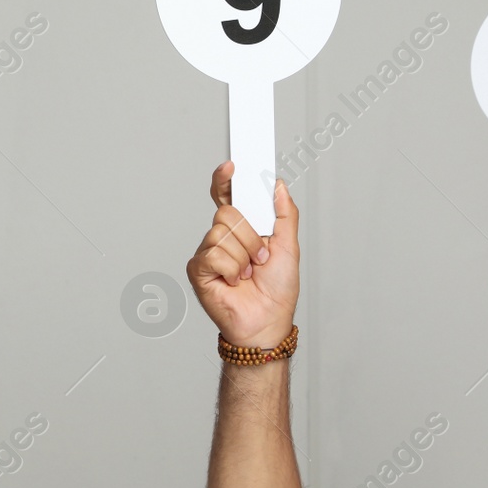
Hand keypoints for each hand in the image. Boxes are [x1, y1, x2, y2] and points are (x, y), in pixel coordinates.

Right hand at [186, 162, 299, 349]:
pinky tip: (234, 281)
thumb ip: (284, 213)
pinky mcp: (198, 269)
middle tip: (260, 257)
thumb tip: (278, 185)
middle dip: (251, 236)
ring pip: (222, 234)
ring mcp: (208, 252)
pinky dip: (232, 269)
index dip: (225, 179)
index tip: (232, 166)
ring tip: (248, 273)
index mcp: (242, 228)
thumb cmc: (277, 290)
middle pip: (227, 213)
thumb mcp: (289, 246)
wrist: (267, 321)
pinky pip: (214, 255)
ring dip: (244, 257)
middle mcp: (222, 237)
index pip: (226, 196)